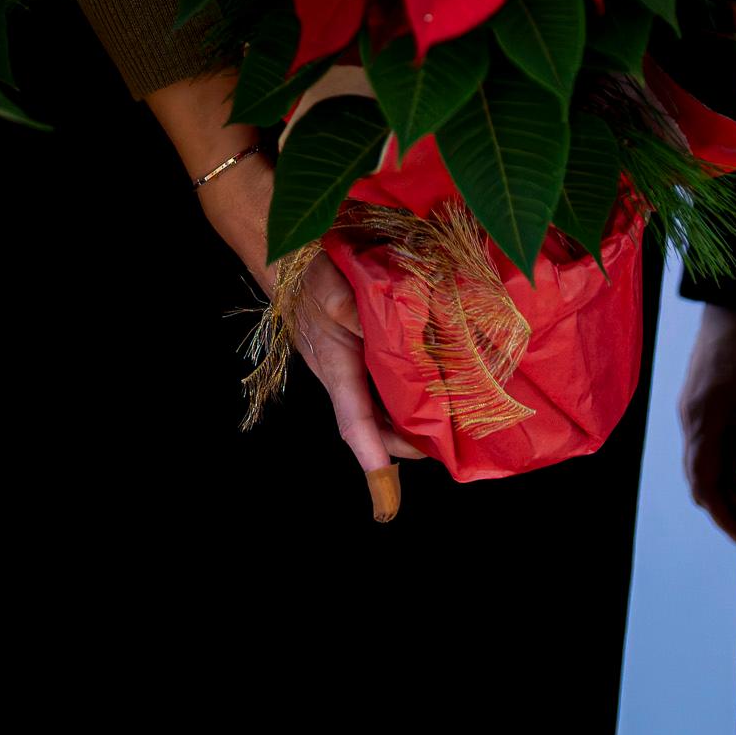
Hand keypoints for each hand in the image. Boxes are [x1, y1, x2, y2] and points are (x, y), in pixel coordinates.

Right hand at [188, 145, 426, 517]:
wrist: (285, 242)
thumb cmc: (307, 270)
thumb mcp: (336, 290)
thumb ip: (361, 316)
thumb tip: (392, 340)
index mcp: (335, 367)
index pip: (353, 422)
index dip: (371, 455)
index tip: (386, 491)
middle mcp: (343, 371)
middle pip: (374, 420)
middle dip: (406, 441)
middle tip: (447, 448)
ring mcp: (350, 358)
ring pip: (381, 400)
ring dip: (410, 415)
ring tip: (451, 424)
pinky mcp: (358, 340)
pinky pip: (385, 373)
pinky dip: (409, 383)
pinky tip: (437, 377)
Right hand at [678, 303, 735, 543]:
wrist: (734, 294)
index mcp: (703, 420)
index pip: (707, 487)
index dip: (727, 519)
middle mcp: (693, 418)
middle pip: (705, 480)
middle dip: (731, 509)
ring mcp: (697, 407)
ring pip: (711, 462)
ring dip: (734, 486)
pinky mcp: (705, 398)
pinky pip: (716, 439)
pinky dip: (734, 460)